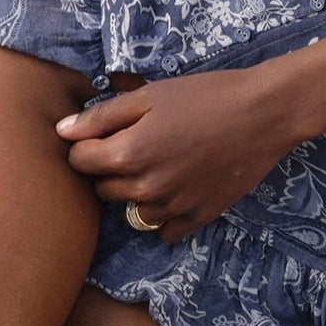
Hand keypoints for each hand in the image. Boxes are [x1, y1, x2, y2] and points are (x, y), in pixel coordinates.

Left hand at [55, 68, 302, 241]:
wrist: (264, 114)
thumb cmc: (204, 96)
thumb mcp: (148, 97)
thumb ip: (100, 117)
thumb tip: (61, 132)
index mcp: (126, 155)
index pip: (78, 162)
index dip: (87, 145)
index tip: (108, 133)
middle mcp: (144, 190)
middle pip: (102, 190)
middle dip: (111, 169)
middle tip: (140, 144)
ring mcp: (171, 209)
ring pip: (131, 211)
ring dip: (138, 193)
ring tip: (164, 164)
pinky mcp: (196, 219)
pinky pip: (163, 229)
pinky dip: (166, 212)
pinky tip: (181, 186)